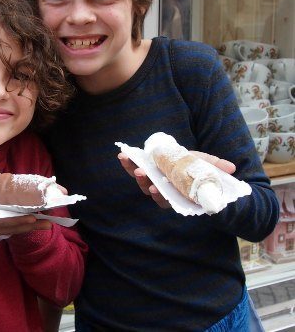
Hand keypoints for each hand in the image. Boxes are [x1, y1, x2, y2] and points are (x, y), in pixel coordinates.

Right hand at [0, 205, 51, 251]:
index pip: (4, 222)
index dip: (18, 220)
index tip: (33, 217)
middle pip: (15, 226)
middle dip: (32, 223)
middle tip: (50, 219)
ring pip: (16, 227)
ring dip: (32, 225)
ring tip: (49, 222)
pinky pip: (11, 226)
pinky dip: (23, 224)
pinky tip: (33, 220)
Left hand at [118, 151, 235, 208]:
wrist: (194, 166)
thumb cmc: (202, 171)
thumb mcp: (209, 167)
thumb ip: (216, 167)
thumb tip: (231, 168)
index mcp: (177, 194)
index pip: (166, 200)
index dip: (159, 196)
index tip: (154, 189)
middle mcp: (164, 190)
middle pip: (150, 190)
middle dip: (144, 182)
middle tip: (142, 172)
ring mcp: (154, 180)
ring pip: (141, 180)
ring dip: (133, 170)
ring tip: (129, 160)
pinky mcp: (148, 169)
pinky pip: (136, 168)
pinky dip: (129, 162)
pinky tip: (123, 155)